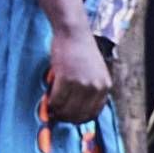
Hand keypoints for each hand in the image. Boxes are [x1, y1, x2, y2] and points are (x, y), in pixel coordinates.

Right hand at [36, 0, 113, 126]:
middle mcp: (96, 87)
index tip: (69, 119)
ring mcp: (82, 84)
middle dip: (66, 118)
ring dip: (57, 112)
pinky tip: (48, 100)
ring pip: (67, 109)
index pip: (93, 113)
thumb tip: (77, 110)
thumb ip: (90, 90)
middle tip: (56, 116)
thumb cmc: (81, 52)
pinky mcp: (67, 79)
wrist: (73, 33)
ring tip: (51, 109)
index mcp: (105, 87)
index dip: (79, 119)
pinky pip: (57, 99)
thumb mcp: (94, 73)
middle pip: (79, 114)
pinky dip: (50, 102)